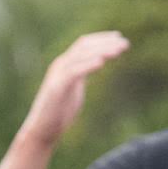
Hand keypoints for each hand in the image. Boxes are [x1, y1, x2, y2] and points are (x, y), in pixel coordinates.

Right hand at [23, 30, 127, 144]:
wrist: (41, 130)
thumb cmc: (58, 113)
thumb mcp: (73, 89)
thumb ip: (81, 77)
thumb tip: (95, 68)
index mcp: (64, 65)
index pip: (83, 44)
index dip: (101, 39)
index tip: (119, 38)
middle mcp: (60, 65)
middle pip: (84, 46)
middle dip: (106, 43)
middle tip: (126, 44)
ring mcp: (58, 75)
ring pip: (81, 56)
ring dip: (101, 51)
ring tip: (119, 51)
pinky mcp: (57, 88)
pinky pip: (73, 72)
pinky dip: (87, 65)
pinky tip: (101, 63)